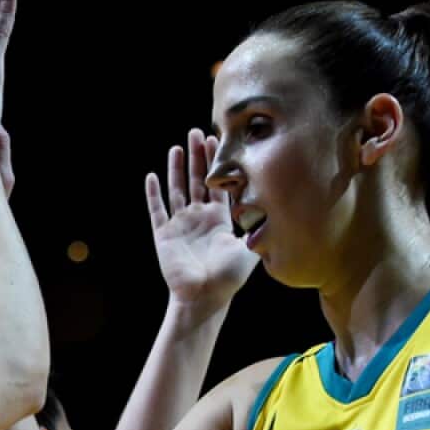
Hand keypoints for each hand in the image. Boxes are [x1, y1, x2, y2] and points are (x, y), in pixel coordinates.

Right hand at [145, 128, 257, 313]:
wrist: (204, 297)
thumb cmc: (228, 278)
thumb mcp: (249, 249)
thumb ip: (258, 227)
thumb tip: (276, 209)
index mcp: (219, 220)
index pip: (218, 185)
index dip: (216, 163)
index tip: (217, 141)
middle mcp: (199, 218)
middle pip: (196, 181)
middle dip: (197, 157)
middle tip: (197, 132)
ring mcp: (180, 225)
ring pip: (177, 190)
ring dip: (176, 169)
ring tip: (178, 146)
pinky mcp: (164, 235)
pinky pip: (157, 210)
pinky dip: (154, 194)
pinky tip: (153, 175)